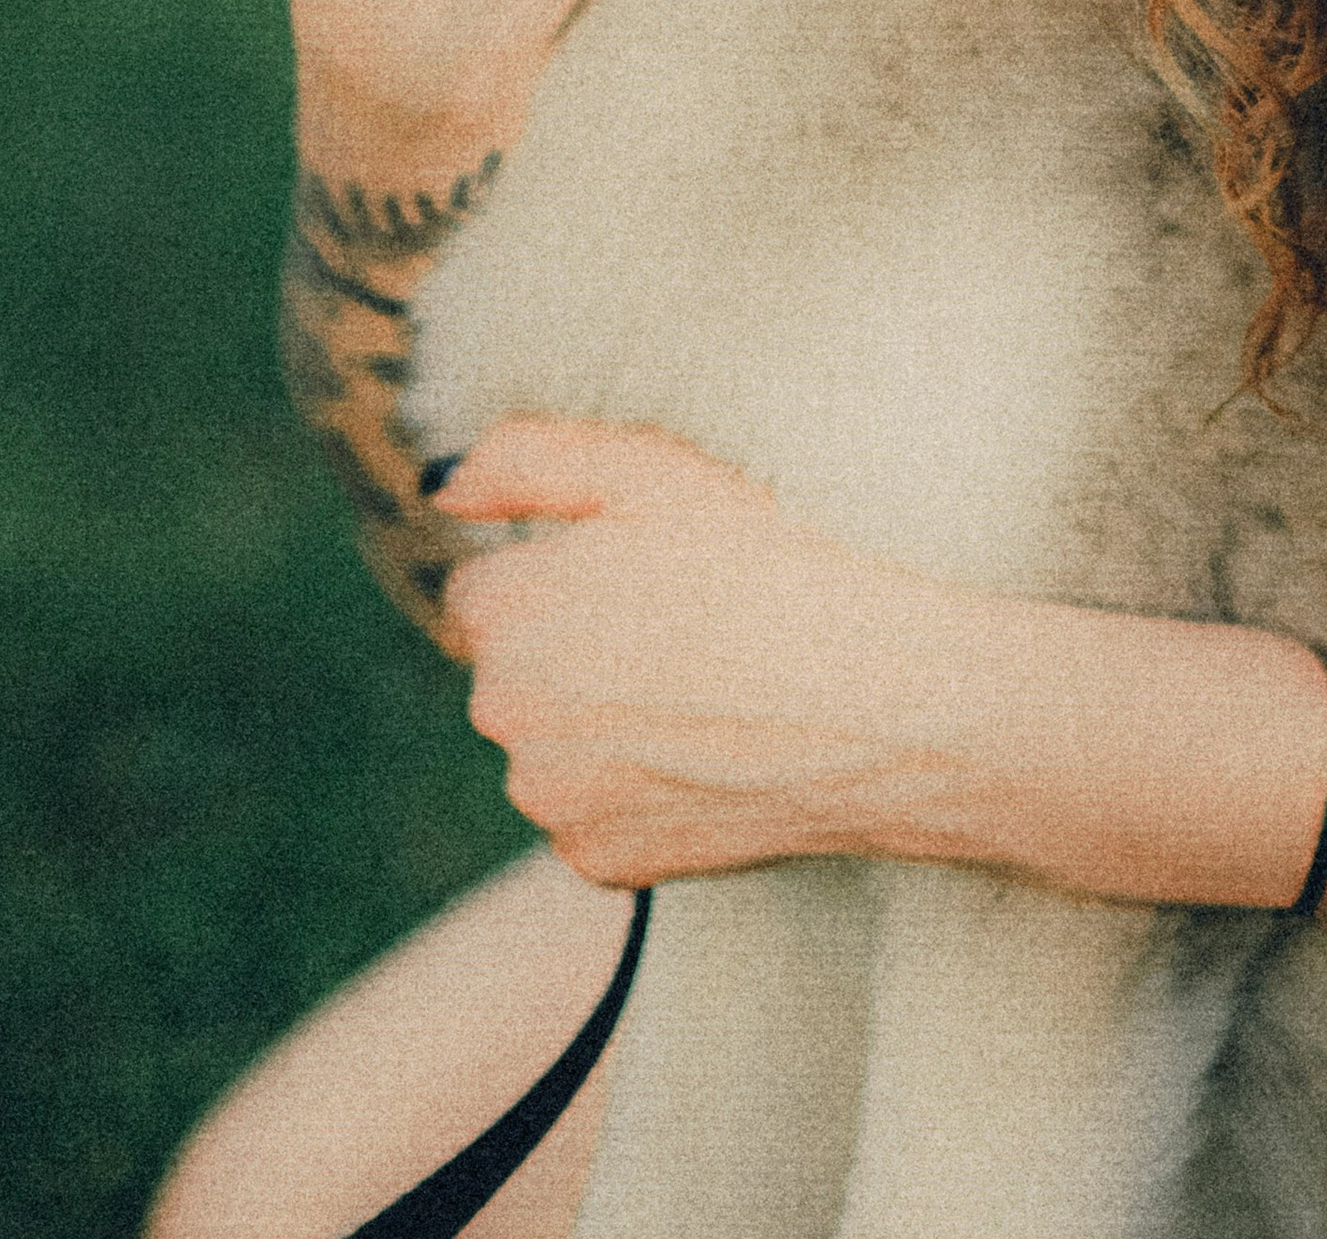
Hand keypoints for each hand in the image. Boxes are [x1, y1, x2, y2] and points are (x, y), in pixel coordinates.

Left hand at [434, 418, 997, 887]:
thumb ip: (525, 459)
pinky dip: (633, 792)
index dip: (565, 577)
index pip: (486, 590)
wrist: (887, 706)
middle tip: (683, 631)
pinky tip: (706, 755)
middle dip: (570, 651)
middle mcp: (505, 717)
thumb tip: (439, 488)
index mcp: (506, 613)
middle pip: (513, 671)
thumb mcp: (653, 471)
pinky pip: (591, 815)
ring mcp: (551, 801)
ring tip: (704, 693)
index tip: (642, 579)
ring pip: (550, 746)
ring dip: (597, 724)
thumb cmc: (774, 569)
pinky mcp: (599, 867)